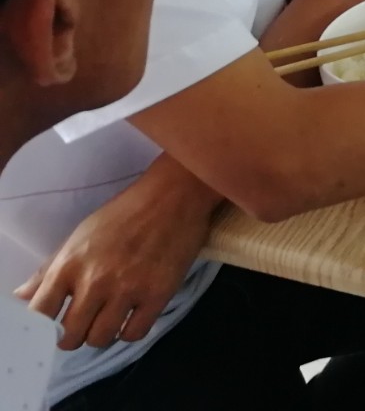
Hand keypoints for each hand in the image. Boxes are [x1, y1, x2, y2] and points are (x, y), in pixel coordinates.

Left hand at [18, 159, 216, 349]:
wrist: (173, 196)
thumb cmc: (123, 213)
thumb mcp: (79, 236)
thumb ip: (48, 270)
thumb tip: (20, 298)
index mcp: (70, 265)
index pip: (40, 314)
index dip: (42, 327)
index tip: (53, 323)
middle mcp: (95, 281)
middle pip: (71, 336)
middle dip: (73, 336)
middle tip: (83, 324)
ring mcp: (128, 290)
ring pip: (101, 339)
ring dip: (101, 335)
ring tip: (107, 321)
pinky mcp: (158, 295)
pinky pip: (135, 334)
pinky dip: (129, 332)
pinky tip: (131, 318)